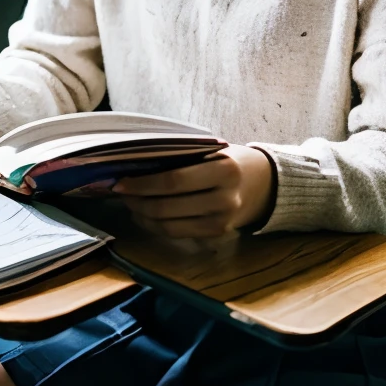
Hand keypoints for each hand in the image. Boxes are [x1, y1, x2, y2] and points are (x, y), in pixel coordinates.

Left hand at [111, 145, 273, 239]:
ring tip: (130, 203)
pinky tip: (146, 215)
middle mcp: (225, 198)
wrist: (266, 184)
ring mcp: (222, 220)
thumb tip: (135, 166)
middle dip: (137, 201)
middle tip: (120, 192)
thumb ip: (181, 158)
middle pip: (167, 207)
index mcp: (224, 169)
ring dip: (143, 216)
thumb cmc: (230, 160)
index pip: (173, 181)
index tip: (120, 181)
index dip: (142, 184)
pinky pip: (178, 233)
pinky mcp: (217, 234)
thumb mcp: (212, 150)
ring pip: (169, 225)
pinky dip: (156, 226)